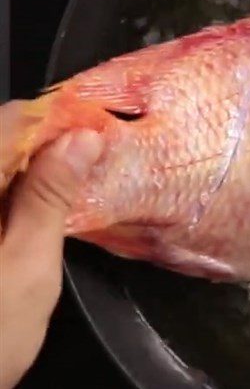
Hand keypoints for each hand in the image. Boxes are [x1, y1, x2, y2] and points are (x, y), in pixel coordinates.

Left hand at [0, 101, 102, 388]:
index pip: (9, 121)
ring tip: (80, 180)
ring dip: (38, 164)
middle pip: (3, 137)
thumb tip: (83, 139)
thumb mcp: (27, 269)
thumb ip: (51, 198)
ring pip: (0, 162)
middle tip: (98, 159)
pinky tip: (45, 205)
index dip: (57, 119)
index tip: (100, 134)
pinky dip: (20, 188)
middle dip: (52, 141)